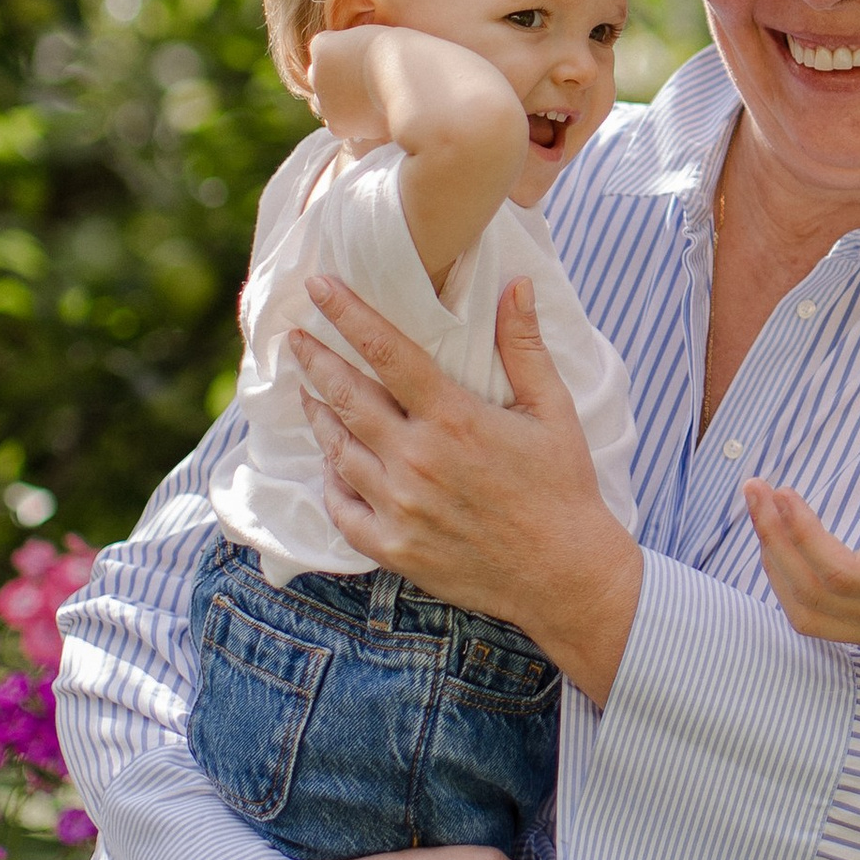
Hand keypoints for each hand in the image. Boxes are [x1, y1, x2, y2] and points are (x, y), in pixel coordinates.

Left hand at [291, 274, 640, 705]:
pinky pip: (342, 508)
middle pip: (348, 397)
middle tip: (295, 336)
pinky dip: (331, 480)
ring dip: (318, 415)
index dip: (349, 315)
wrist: (564, 576)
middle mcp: (417, 460)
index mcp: (454, 419)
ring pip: (339, 450)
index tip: (320, 287)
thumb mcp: (554, 411)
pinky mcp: (393, 548)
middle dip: (316, 360)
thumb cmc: (563, 488)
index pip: (388, 353)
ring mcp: (400, 507)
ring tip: (307, 391)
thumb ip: (525, 346)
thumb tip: (516, 283)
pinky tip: (331, 461)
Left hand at [743, 456, 859, 646]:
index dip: (798, 534)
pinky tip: (786, 541)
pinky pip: (825, 621)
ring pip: (812, 619)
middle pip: (812, 600)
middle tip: (755, 487)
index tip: (781, 488)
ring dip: (777, 566)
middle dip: (773, 543)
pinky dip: (795, 583)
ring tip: (762, 509)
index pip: (838, 573)